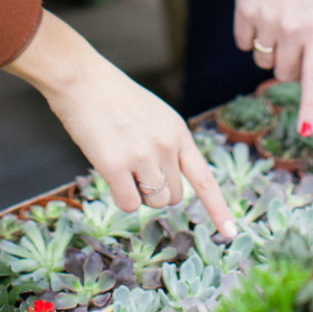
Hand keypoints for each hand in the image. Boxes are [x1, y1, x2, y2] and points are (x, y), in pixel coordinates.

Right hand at [3, 11, 236, 239]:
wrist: (82, 79)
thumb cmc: (114, 98)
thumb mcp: (155, 116)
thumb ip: (168, 145)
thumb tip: (169, 182)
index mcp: (178, 132)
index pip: (204, 178)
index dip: (217, 207)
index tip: (229, 231)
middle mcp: (166, 145)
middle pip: (174, 196)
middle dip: (157, 191)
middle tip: (135, 167)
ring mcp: (142, 155)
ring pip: (154, 203)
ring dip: (139, 194)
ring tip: (123, 164)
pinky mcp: (116, 165)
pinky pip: (128, 205)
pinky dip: (120, 197)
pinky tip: (109, 172)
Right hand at [233, 0, 312, 137]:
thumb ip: (311, 41)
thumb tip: (287, 74)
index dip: (310, 107)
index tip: (306, 132)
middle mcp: (292, 30)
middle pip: (284, 73)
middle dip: (287, 64)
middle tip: (290, 38)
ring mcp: (266, 22)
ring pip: (262, 60)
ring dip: (267, 49)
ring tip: (275, 18)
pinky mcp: (244, 13)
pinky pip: (242, 43)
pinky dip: (248, 34)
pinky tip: (257, 10)